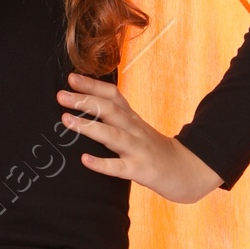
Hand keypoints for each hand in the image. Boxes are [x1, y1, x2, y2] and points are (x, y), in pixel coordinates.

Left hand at [57, 72, 222, 203]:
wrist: (188, 170)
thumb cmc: (155, 150)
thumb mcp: (137, 129)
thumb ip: (117, 118)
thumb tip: (88, 105)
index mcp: (132, 119)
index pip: (113, 95)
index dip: (93, 85)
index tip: (71, 78)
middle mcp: (135, 129)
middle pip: (109, 110)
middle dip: (84, 101)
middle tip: (61, 95)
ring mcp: (138, 149)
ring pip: (112, 135)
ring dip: (88, 126)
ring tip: (66, 120)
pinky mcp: (141, 170)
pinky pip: (119, 167)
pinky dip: (101, 163)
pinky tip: (84, 160)